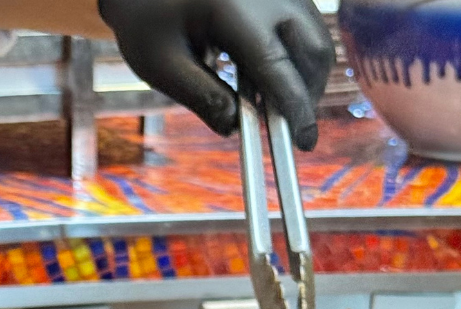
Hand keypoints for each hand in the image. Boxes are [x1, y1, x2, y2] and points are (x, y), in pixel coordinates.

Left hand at [98, 0, 334, 149]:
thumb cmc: (145, 20)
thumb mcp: (161, 66)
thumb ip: (202, 98)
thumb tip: (238, 127)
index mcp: (232, 5)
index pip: (278, 65)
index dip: (296, 109)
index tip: (304, 143)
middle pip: (314, 47)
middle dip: (309, 93)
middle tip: (288, 127)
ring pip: (315, 35)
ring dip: (305, 75)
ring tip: (276, 103)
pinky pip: (304, 23)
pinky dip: (296, 55)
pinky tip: (268, 76)